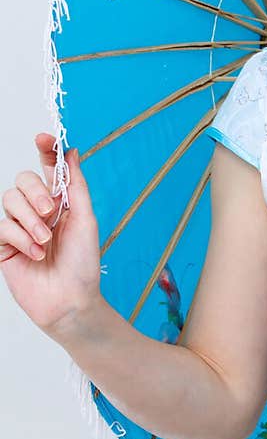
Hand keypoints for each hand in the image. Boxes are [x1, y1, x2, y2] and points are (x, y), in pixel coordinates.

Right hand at [0, 134, 101, 334]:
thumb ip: (76, 185)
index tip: (44, 138)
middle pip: (22, 180)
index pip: (47, 168)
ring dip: (30, 221)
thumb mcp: (86, 219)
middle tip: (51, 213)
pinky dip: (21, 239)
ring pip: (9, 200)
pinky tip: (36, 254)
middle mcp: (36, 211)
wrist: (70, 300)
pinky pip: (1, 227)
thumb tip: (72, 152)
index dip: (45, 149)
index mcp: (59, 202)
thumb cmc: (82, 263)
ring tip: (46, 242)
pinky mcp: (3, 246)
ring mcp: (18, 228)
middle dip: (36, 193)